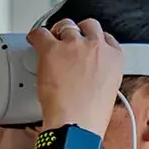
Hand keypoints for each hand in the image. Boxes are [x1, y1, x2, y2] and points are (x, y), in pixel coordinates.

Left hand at [27, 18, 122, 135]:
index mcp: (114, 57)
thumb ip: (101, 73)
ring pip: (65, 26)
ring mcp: (73, 45)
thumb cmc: (90, 115)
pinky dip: (36, 36)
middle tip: (68, 42)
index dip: (94, 40)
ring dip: (58, 34)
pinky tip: (34, 40)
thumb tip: (89, 72)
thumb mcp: (109, 91)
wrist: (76, 123)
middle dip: (78, 32)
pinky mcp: (52, 49)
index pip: (106, 37)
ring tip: (51, 43)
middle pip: (88, 25)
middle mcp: (96, 46)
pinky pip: (41, 33)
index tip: (87, 45)